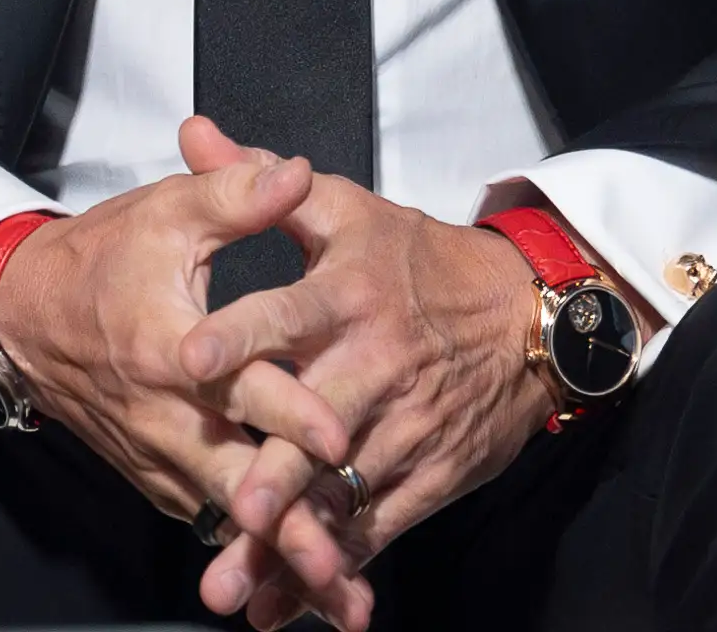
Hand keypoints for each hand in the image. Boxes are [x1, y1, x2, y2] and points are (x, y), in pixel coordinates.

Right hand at [0, 144, 354, 554]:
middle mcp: (164, 417)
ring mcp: (158, 455)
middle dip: (291, 528)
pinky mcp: (155, 475)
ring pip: (225, 517)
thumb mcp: (166, 212)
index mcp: (169, 349)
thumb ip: (236, 194)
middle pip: (237, 482)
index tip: (338, 438)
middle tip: (343, 565)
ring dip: (278, 555)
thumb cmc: (102, 258)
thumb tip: (298, 172)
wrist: (23, 313)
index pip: (239, 386)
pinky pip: (207, 519)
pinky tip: (297, 581)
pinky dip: (249, 551)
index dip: (290, 411)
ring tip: (338, 594)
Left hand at [177, 125, 589, 631]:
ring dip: (291, 543)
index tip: (189, 357)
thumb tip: (192, 132)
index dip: (241, 335)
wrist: (527, 315)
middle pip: (318, 425)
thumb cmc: (419, 260)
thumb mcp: (347, 209)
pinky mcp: (426, 476)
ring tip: (235, 587)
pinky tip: (286, 608)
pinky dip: (333, 569)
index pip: (288, 312)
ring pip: (342, 491)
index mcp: (352, 294)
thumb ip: (258, 179)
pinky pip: (375, 529)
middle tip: (231, 512)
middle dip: (276, 473)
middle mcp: (377, 364)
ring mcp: (404, 428)